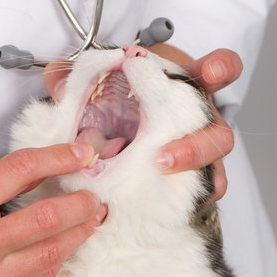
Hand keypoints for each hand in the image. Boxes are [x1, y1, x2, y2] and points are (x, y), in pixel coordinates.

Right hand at [0, 143, 106, 276]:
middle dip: (82, 202)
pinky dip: (55, 262)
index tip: (81, 154)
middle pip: (48, 217)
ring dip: (79, 233)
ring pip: (53, 253)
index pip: (19, 172)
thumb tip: (36, 172)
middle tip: (95, 195)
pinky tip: (60, 250)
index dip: (57, 157)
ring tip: (91, 220)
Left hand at [42, 46, 241, 203]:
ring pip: (214, 173)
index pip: (221, 70)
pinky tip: (158, 207)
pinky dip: (180, 203)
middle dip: (197, 146)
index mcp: (188, 90)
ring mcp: (199, 158)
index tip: (209, 71)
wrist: (131, 128)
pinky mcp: (191, 185)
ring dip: (186, 180)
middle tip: (164, 157)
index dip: (221, 68)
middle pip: (220, 136)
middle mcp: (201, 125)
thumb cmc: (128, 100)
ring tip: (156, 178)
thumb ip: (81, 75)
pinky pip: (197, 198)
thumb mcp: (106, 80)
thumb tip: (55, 77)